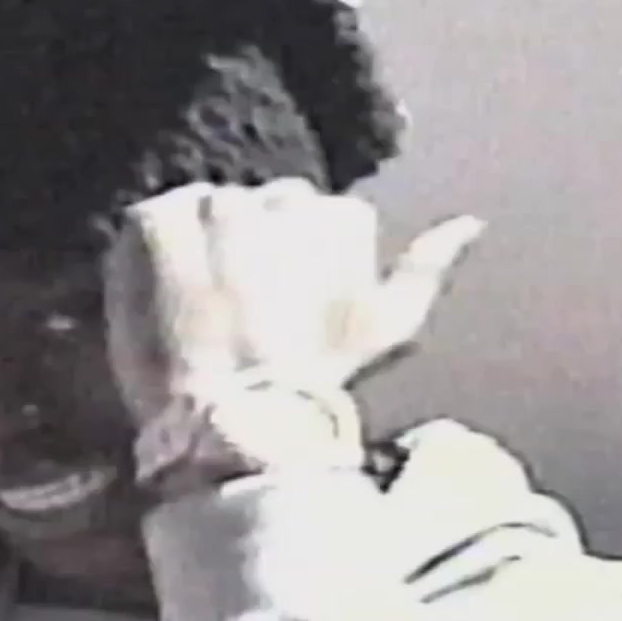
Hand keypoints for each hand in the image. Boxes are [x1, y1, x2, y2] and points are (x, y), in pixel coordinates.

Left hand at [102, 179, 484, 427]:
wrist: (237, 422)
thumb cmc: (318, 380)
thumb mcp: (389, 329)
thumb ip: (425, 269)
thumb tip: (471, 222)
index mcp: (333, 214)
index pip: (315, 210)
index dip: (301, 260)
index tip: (289, 306)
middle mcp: (274, 198)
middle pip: (260, 204)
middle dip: (253, 248)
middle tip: (242, 310)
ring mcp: (211, 207)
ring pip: (207, 206)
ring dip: (203, 248)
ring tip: (201, 307)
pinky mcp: (154, 223)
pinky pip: (150, 216)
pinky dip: (153, 252)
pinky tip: (165, 296)